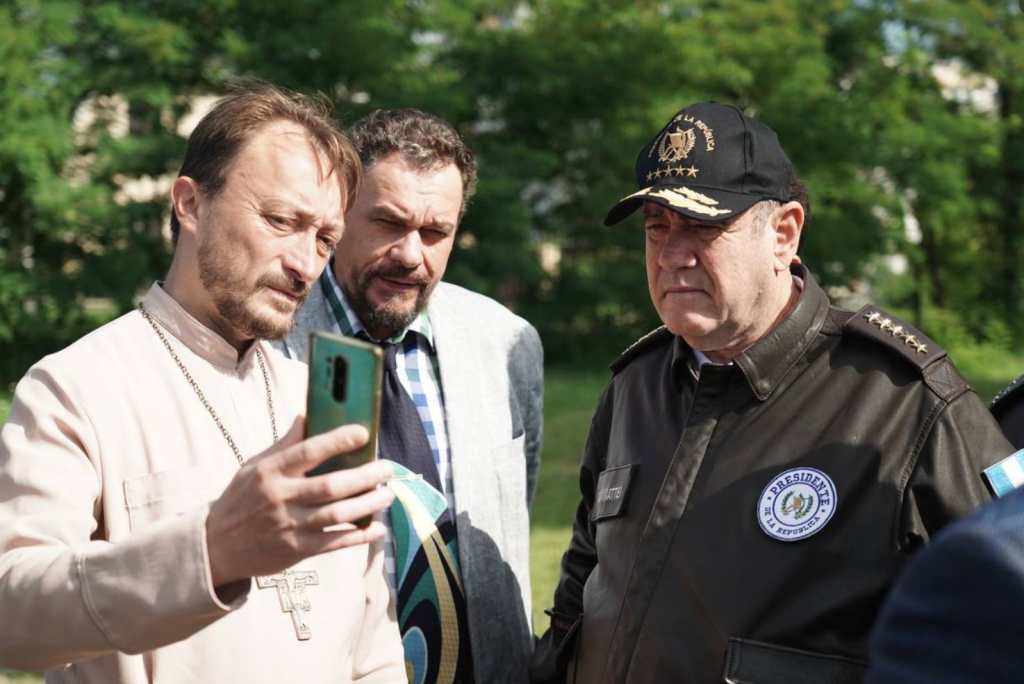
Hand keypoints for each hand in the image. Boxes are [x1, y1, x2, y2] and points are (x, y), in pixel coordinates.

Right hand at [205, 417, 393, 586]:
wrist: (215, 546)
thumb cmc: (241, 499)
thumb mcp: (254, 467)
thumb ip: (284, 444)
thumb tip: (307, 416)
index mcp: (270, 472)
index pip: (308, 452)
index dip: (338, 441)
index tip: (363, 433)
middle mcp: (280, 498)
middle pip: (330, 486)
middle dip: (365, 476)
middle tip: (387, 468)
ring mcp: (289, 526)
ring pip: (337, 515)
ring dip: (368, 504)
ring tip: (388, 494)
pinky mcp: (297, 551)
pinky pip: (335, 543)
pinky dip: (359, 536)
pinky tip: (378, 528)